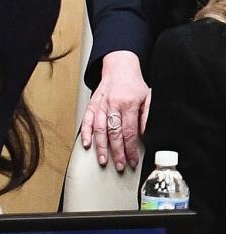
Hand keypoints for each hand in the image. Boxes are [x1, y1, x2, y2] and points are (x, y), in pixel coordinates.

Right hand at [81, 50, 149, 169]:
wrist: (119, 68)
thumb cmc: (134, 85)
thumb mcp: (148, 98)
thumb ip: (147, 116)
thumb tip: (147, 134)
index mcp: (129, 104)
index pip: (130, 132)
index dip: (131, 148)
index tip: (132, 160)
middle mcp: (113, 105)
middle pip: (114, 133)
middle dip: (116, 152)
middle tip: (119, 165)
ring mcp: (100, 105)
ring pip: (99, 129)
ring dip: (101, 146)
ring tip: (102, 160)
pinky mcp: (92, 104)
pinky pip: (87, 119)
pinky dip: (85, 132)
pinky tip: (86, 143)